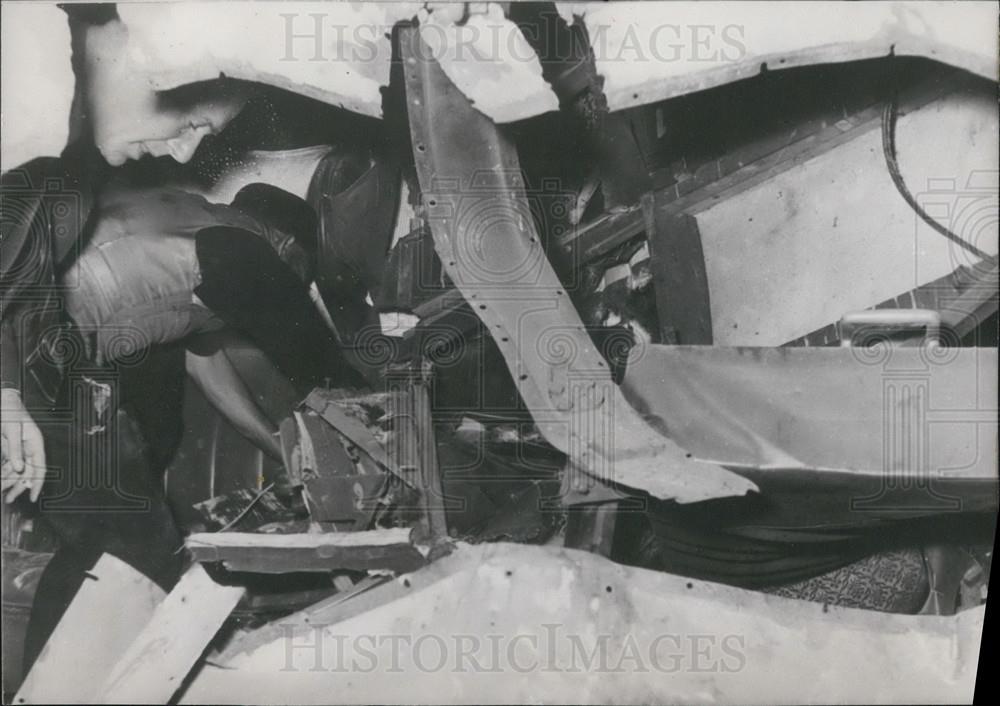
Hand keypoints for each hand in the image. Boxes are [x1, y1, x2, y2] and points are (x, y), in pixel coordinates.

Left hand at [1, 388, 45, 502]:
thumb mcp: (12, 429)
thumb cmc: (9, 411)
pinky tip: (0, 480)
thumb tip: (17, 468)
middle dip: (19, 486)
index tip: (34, 496)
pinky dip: (3, 474)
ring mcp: (19, 449)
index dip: (38, 482)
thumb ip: (14, 449)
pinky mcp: (9, 449)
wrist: (2, 401)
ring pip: (17, 471)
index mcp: (36, 442)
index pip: (40, 466)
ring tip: (2, 493)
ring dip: (9, 482)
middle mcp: (29, 448)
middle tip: (10, 499)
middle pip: (27, 472)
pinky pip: (8, 465)